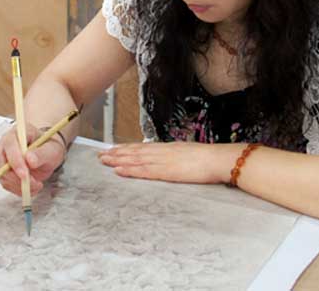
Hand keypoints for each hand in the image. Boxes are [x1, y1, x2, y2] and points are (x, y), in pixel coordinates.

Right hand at [0, 121, 66, 195]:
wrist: (47, 153)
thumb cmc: (49, 148)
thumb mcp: (52, 149)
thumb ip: (41, 153)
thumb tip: (29, 160)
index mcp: (18, 132)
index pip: (9, 144)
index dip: (15, 160)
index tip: (25, 174)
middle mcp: (6, 143)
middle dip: (15, 176)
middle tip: (32, 184)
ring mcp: (2, 157)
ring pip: (1, 174)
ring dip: (17, 185)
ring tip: (36, 186)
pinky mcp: (3, 170)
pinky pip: (5, 183)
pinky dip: (17, 189)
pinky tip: (31, 188)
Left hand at [98, 142, 221, 183]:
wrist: (217, 159)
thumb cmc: (208, 158)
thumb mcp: (189, 153)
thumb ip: (177, 156)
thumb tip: (170, 159)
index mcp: (168, 148)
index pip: (143, 147)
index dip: (127, 148)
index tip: (114, 148)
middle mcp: (162, 152)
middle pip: (135, 152)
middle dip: (117, 153)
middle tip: (101, 155)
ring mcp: (163, 161)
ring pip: (135, 160)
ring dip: (118, 160)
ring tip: (104, 161)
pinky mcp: (166, 172)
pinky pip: (144, 171)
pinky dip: (130, 170)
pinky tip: (119, 170)